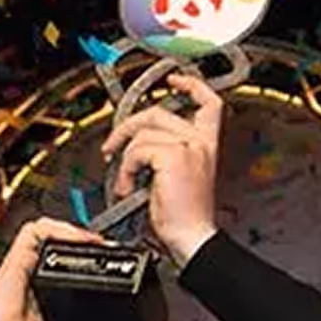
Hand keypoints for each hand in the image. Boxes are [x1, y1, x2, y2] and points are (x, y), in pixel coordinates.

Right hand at [0, 217, 102, 320]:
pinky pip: (36, 231)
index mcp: (40, 295)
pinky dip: (60, 229)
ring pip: (47, 232)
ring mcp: (23, 266)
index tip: (110, 263)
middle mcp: (30, 277)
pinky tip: (80, 239)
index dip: (86, 260)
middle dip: (85, 243)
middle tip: (106, 249)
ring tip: (96, 242)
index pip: (64, 265)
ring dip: (74, 232)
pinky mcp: (16, 258)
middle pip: (58, 245)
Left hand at [100, 71, 221, 267]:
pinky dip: (126, 169)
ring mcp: (187, 147)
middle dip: (127, 127)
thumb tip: (136, 145)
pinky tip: (129, 188)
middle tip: (112, 147)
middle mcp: (199, 143)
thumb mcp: (177, 179)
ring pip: (143, 132)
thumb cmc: (185, 219)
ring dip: (125, 158)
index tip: (173, 81)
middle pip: (157, 113)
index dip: (191, 85)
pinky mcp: (173, 157)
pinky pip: (137, 150)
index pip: (208, 103)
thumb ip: (164, 156)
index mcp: (206, 146)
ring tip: (125, 182)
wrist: (192, 239)